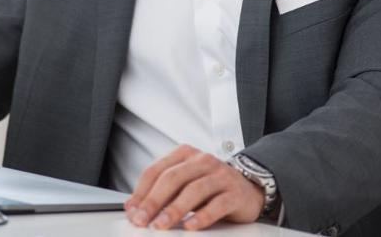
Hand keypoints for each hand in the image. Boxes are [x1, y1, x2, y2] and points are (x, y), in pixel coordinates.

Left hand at [124, 144, 264, 230]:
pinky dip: (202, 216)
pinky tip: (191, 226)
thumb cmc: (210, 186)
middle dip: (153, 201)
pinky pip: (217, 204)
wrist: (248, 188)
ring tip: (161, 225)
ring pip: (194, 190)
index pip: (157, 169)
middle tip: (142, 219)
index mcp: (185, 154)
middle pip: (173, 178)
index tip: (132, 210)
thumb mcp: (183, 184)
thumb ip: (160, 192)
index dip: (142, 191)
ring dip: (174, 210)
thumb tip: (133, 207)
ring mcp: (220, 175)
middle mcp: (203, 160)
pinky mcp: (235, 192)